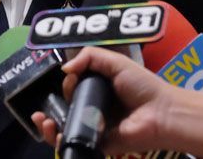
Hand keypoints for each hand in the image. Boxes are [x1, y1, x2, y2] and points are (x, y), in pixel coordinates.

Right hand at [32, 47, 175, 154]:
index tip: (70, 80)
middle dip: (51, 106)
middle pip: (65, 108)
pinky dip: (60, 140)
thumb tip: (64, 69)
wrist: (160, 113)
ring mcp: (94, 127)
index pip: (73, 87)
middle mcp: (94, 107)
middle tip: (47, 105)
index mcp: (98, 89)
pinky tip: (53, 131)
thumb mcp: (115, 62)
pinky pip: (75, 142)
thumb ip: (89, 57)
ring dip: (48, 125)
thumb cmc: (141, 86)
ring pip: (65, 127)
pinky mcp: (97, 143)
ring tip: (42, 120)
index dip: (67, 83)